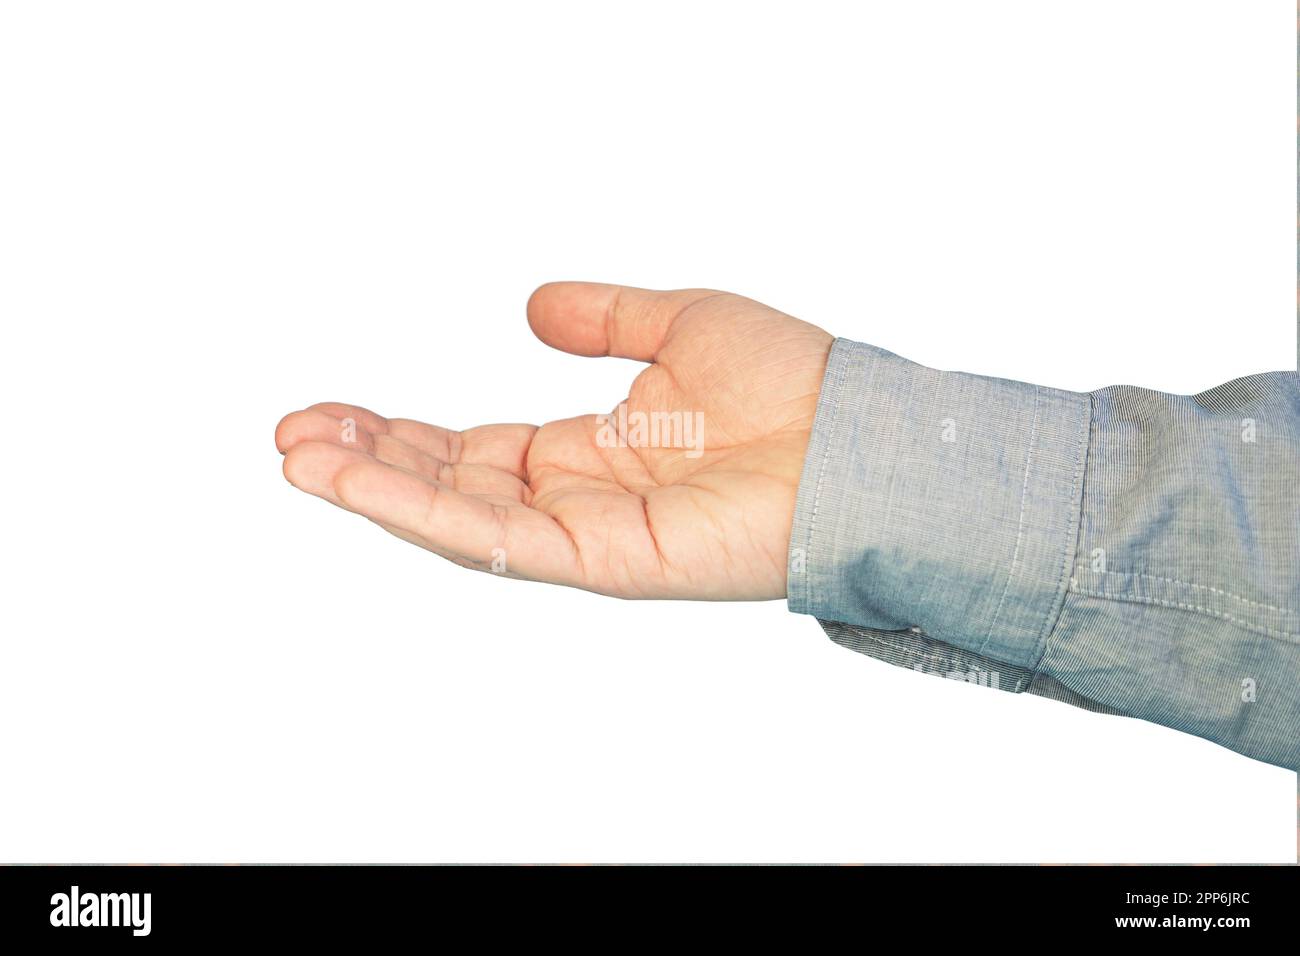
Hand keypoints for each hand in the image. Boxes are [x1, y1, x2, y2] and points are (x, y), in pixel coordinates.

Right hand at [275, 282, 832, 598]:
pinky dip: (426, 512)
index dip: (401, 431)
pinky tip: (363, 481)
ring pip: (460, 519)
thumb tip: (531, 307)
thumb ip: (603, 318)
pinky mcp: (607, 561)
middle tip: (289, 434)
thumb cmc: (791, 384)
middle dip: (369, 462)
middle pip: (451, 487)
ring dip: (375, 488)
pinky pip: (501, 541)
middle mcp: (579, 499)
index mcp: (590, 452)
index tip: (332, 407)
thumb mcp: (679, 323)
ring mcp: (588, 536)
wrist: (857, 433)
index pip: (474, 450)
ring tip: (297, 456)